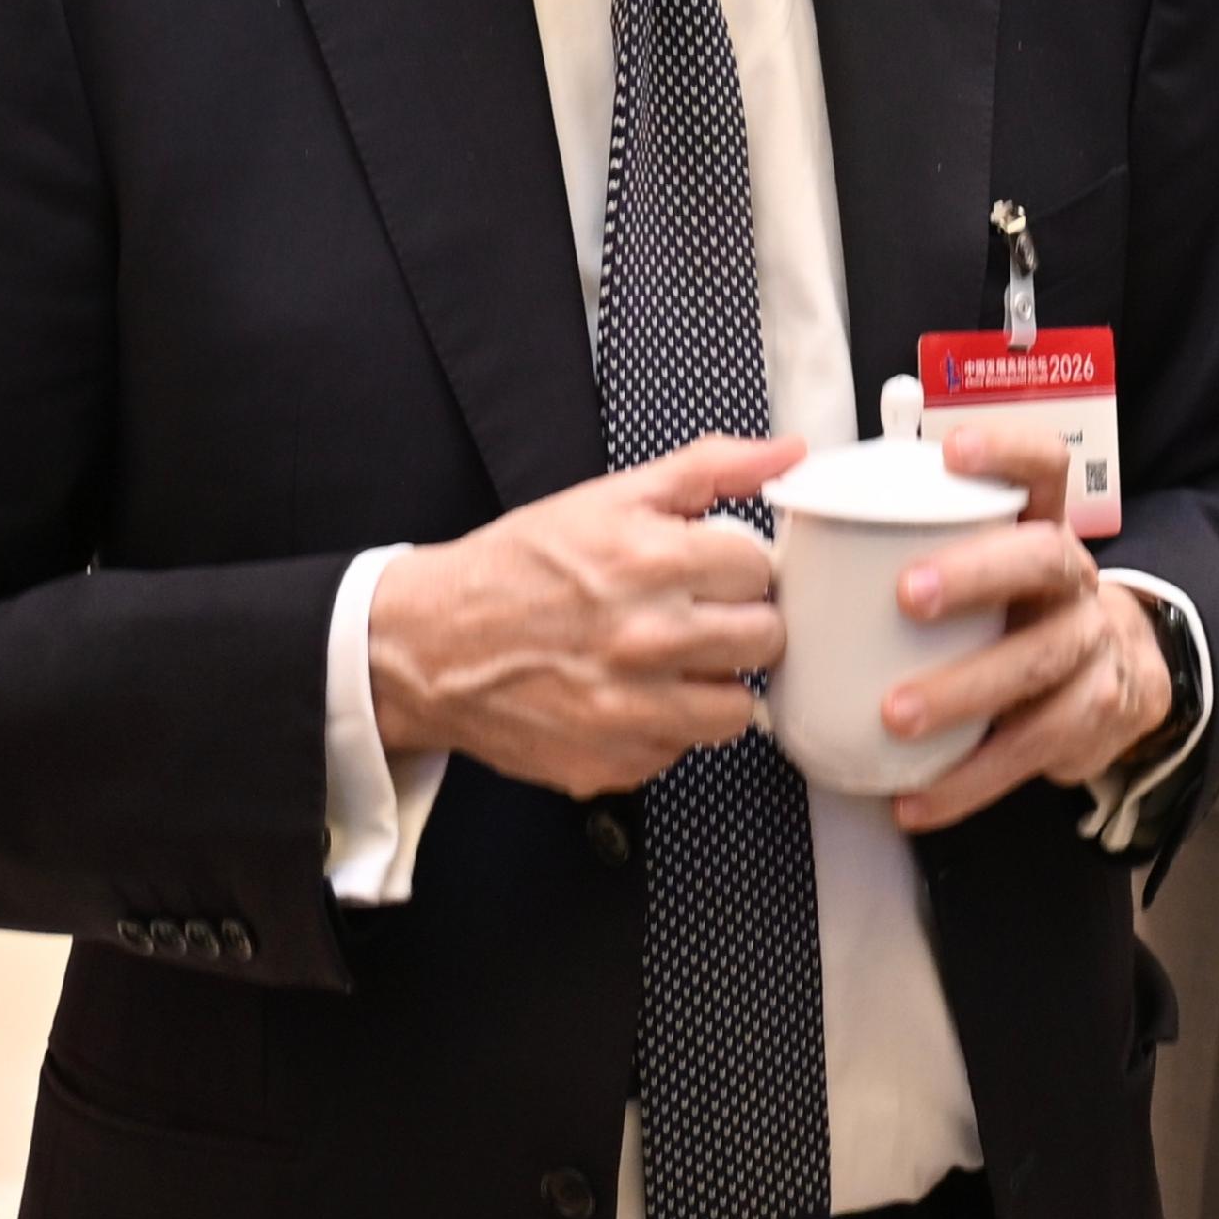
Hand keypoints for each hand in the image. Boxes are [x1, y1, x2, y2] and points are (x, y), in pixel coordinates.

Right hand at [366, 435, 797, 795]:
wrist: (428, 645)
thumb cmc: (517, 568)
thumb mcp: (610, 497)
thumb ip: (711, 468)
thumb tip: (790, 453)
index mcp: (649, 562)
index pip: (760, 569)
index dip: (738, 566)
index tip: (714, 569)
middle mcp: (645, 640)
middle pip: (766, 639)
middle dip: (741, 622)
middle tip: (701, 614)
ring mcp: (628, 712)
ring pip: (736, 707)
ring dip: (713, 683)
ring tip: (674, 660)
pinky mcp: (610, 764)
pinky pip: (679, 750)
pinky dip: (665, 726)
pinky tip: (631, 696)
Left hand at [884, 419, 1175, 831]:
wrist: (1118, 682)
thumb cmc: (1014, 615)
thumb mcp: (989, 568)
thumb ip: (916, 548)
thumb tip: (793, 540)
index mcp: (1043, 527)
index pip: (1044, 467)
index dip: (1006, 450)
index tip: (952, 448)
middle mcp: (1074, 580)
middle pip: (1043, 558)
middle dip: (976, 573)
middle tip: (907, 594)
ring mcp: (1090, 647)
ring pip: (1038, 662)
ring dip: (963, 688)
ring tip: (896, 716)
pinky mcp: (1092, 718)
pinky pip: (1030, 751)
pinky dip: (968, 781)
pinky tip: (917, 800)